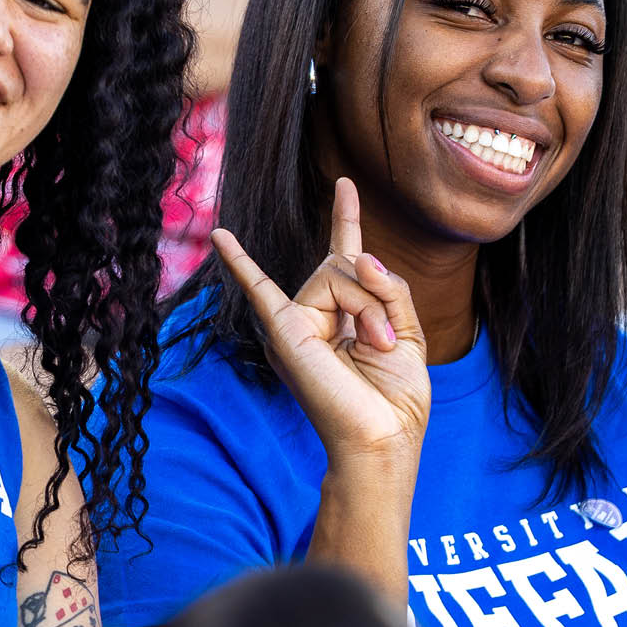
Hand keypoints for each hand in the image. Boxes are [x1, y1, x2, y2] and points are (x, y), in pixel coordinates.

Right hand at [211, 177, 429, 472]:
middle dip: (378, 298)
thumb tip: (363, 256)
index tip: (346, 184)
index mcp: (340, 317)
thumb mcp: (407, 333)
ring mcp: (295, 322)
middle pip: (348, 266)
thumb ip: (388, 288)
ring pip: (337, 275)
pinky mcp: (285, 332)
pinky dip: (239, 262)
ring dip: (368, 309)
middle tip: (382, 343)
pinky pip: (259, 288)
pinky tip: (220, 236)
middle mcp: (312, 315)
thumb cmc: (394, 400)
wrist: (380, 442)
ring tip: (372, 348)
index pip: (344, 256)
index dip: (346, 218)